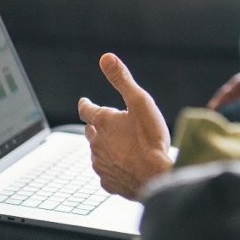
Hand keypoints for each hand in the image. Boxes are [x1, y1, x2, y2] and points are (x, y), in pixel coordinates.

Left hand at [78, 52, 172, 199]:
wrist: (156, 176)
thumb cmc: (151, 139)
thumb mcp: (139, 101)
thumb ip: (121, 80)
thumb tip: (106, 58)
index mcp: (103, 122)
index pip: (86, 110)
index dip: (86, 104)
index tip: (84, 102)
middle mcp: (96, 144)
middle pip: (90, 132)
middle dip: (96, 126)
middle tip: (103, 124)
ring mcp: (101, 164)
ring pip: (97, 152)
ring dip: (104, 147)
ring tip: (118, 146)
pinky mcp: (108, 182)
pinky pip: (106, 172)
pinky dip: (112, 167)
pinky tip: (122, 167)